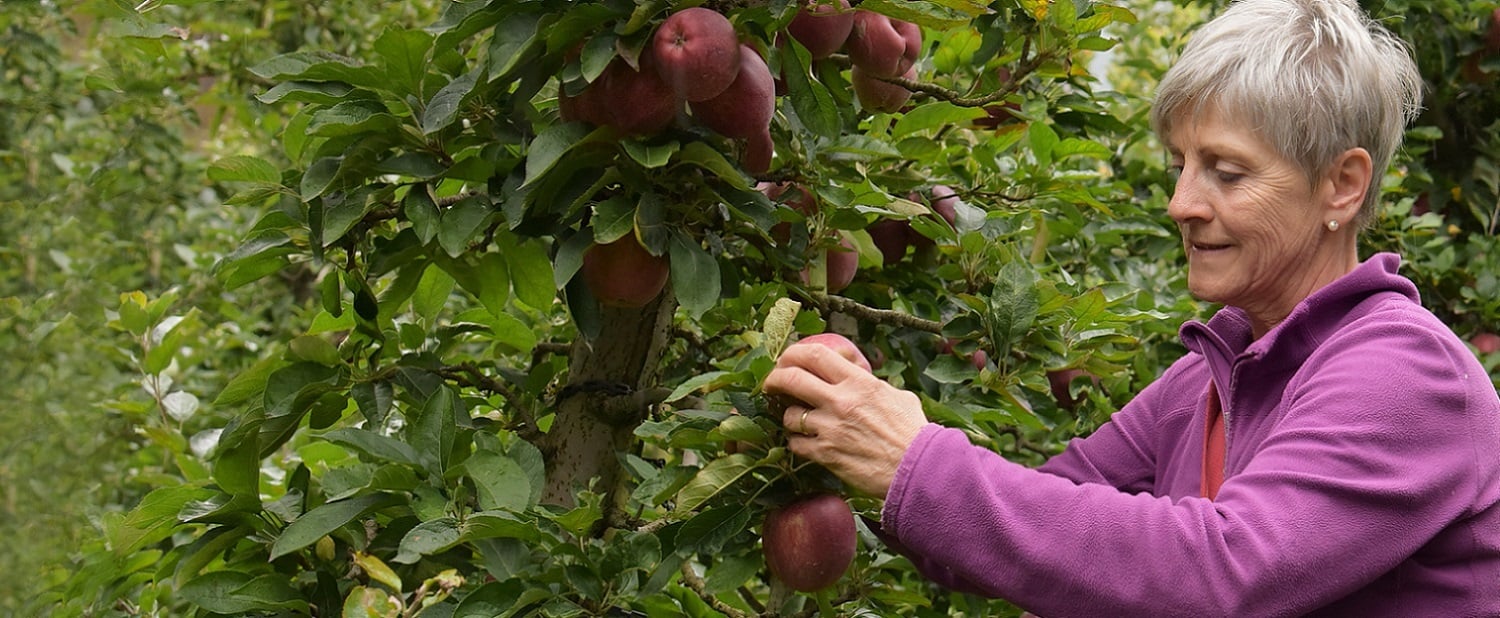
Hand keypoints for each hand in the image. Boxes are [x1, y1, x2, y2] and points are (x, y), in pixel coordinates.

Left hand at [762, 341, 928, 496]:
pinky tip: (806, 443)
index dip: (792, 353)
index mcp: (858, 381)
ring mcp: (830, 429)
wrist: (919, 469)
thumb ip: (869, 383)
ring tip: (798, 421)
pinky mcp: (826, 455)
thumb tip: (854, 372)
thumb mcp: (896, 395)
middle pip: (790, 378)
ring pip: (788, 415)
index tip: (785, 360)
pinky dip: (797, 443)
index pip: (814, 355)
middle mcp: (840, 401)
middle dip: (774, 379)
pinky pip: (795, 444)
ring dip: (789, 417)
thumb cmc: (912, 432)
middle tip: (771, 384)